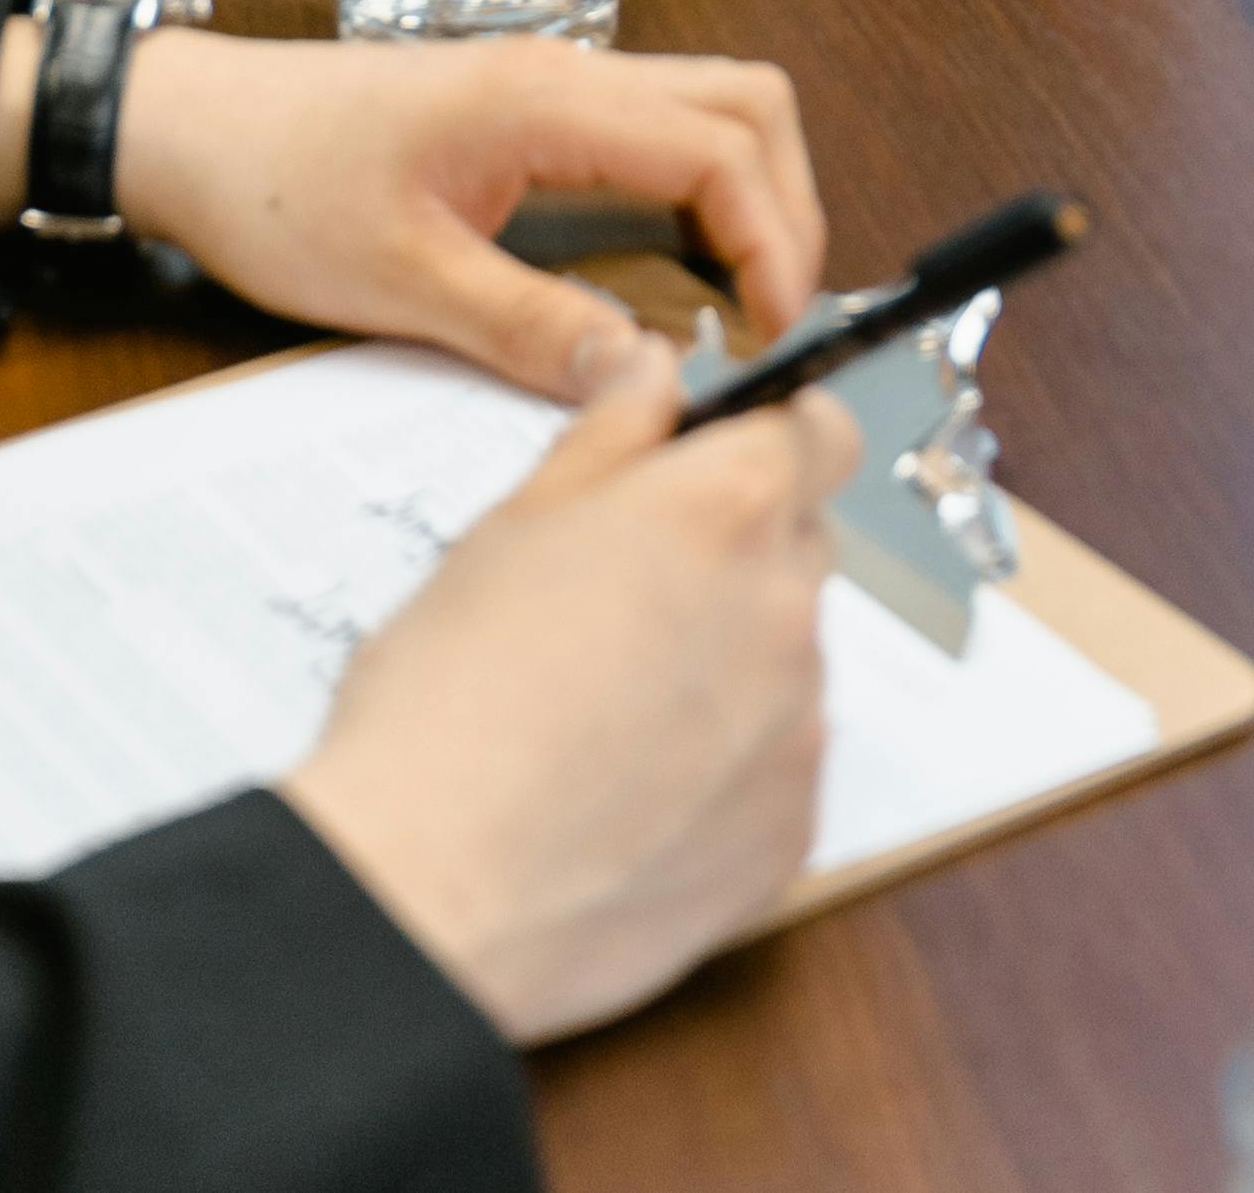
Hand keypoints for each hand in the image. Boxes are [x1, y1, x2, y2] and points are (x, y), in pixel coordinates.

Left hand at [94, 30, 827, 396]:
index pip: (721, 145)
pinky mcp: (530, 118)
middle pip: (743, 104)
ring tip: (736, 309)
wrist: (195, 130)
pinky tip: (673, 281)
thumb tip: (642, 379)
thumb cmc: (277, 185)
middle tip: (773, 321)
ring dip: (747, 198)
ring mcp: (552, 90)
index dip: (775, 239)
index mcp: (545, 99)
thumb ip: (529, 329)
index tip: (775, 333)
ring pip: (706, 111)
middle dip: (787, 208)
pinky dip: (696, 197)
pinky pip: (653, 137)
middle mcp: (565, 75)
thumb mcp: (401, 281)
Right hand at [284, 338, 849, 1042]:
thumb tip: (652, 365)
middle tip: (628, 588)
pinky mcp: (790, 837)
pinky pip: (777, 766)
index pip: (820, 429)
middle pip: (800, 544)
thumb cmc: (450, 698)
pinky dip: (724, 763)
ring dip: (727, 660)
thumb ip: (611, 429)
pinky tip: (629, 784)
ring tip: (609, 704)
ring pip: (785, 659)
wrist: (433, 887)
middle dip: (735, 548)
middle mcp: (787, 611)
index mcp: (726, 510)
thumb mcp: (513, 523)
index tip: (732, 450)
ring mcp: (799, 733)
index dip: (776, 430)